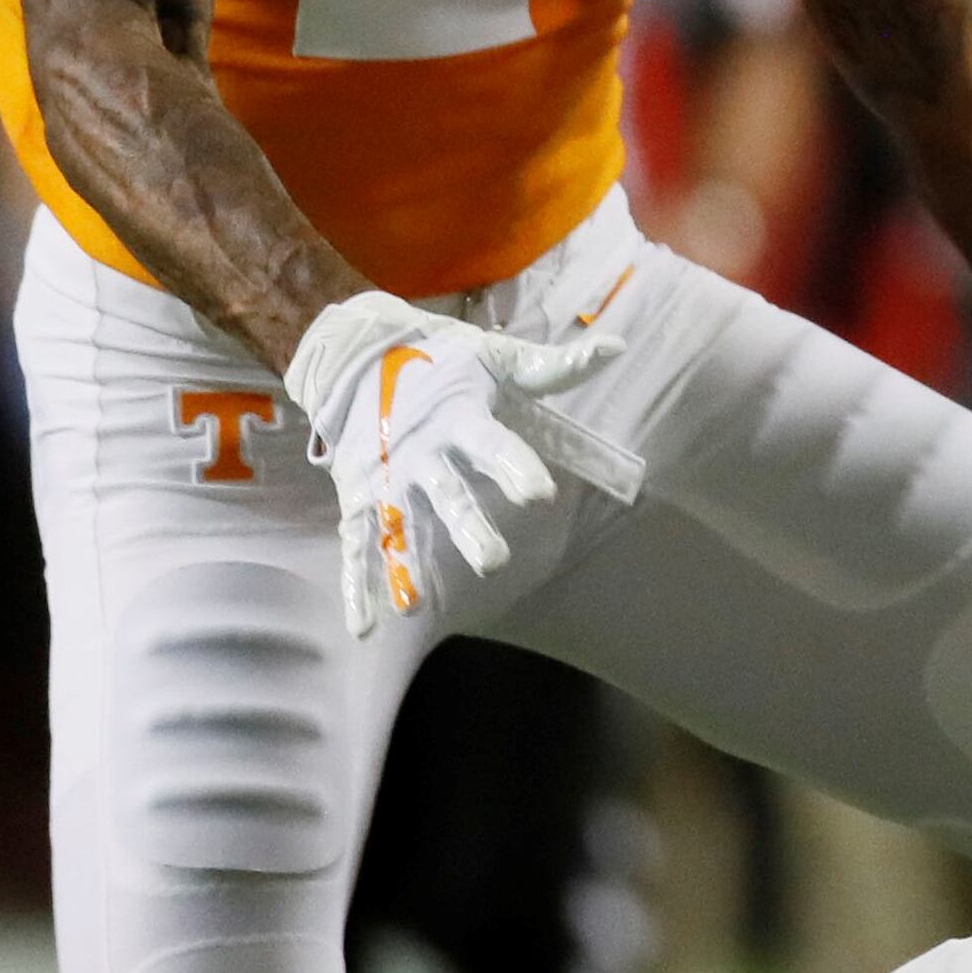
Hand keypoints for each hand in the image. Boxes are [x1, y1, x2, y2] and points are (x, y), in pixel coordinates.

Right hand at [283, 289, 643, 636]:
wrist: (356, 355)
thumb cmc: (442, 362)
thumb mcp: (496, 357)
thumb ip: (554, 367)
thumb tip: (615, 346)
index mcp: (459, 416)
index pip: (492, 444)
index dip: (515, 467)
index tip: (540, 494)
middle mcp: (420, 451)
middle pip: (449, 495)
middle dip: (468, 528)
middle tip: (494, 563)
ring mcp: (386, 478)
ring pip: (398, 525)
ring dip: (404, 564)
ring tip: (414, 605)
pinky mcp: (360, 497)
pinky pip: (357, 544)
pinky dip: (357, 585)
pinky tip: (366, 626)